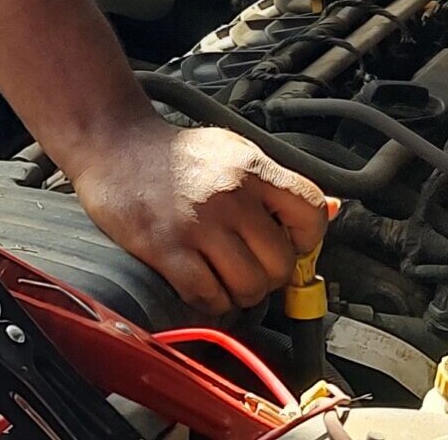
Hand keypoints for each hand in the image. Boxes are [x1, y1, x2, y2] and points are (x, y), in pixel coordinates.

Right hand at [69, 117, 327, 313]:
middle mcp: (230, 194)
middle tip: (256, 267)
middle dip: (273, 274)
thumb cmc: (177, 153)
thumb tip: (332, 208)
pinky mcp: (166, 249)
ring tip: (230, 278)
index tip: (293, 245)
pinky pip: (209, 297)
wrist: (115, 145)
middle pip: (281, 260)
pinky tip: (205, 285)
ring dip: (244, 294)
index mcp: (251, 166)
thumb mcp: (235, 151)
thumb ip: (279, 184)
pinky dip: (213, 302)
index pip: (310, 211)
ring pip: (250, 286)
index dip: (309, 239)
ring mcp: (198, 224)